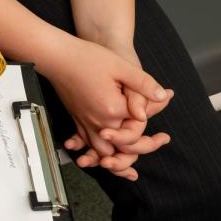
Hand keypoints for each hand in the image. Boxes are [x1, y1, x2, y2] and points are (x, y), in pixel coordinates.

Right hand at [40, 37, 168, 176]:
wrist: (57, 57)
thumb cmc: (86, 58)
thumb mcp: (121, 66)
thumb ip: (143, 84)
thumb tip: (163, 96)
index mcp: (113, 109)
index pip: (138, 128)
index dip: (152, 121)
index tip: (161, 117)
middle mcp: (99, 121)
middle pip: (123, 147)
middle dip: (143, 147)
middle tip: (161, 140)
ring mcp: (86, 122)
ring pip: (104, 152)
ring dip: (118, 158)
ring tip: (133, 162)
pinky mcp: (77, 120)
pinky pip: (89, 144)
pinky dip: (99, 153)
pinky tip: (107, 151)